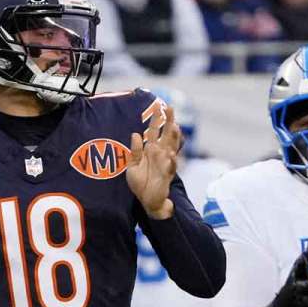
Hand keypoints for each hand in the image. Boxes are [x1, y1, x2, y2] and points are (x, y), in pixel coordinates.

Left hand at [127, 104, 181, 219]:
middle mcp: (159, 154)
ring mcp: (165, 163)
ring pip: (172, 147)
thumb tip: (134, 134)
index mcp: (150, 150)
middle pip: (166, 134)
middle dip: (169, 122)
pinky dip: (172, 161)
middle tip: (171, 108)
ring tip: (175, 126)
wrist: (147, 200)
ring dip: (174, 137)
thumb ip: (135, 151)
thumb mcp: (132, 166)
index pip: (154, 131)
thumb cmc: (141, 183)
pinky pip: (171, 166)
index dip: (156, 120)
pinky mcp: (167, 175)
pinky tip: (171, 154)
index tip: (158, 106)